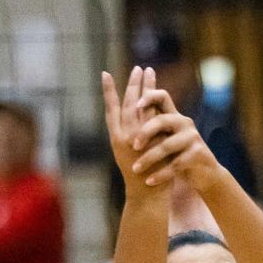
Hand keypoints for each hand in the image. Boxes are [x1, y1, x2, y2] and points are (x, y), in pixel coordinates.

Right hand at [103, 66, 172, 199]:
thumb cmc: (141, 177)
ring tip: (148, 71)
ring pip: (139, 104)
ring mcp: (137, 135)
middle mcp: (123, 134)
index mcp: (115, 138)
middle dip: (132, 84)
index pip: (111, 109)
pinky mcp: (150, 138)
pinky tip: (157, 89)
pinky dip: (154, 101)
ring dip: (144, 86)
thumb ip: (134, 136)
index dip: (108, 91)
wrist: (147, 194)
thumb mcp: (131, 154)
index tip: (105, 74)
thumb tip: (140, 120)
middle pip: (127, 102)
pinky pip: (152, 114)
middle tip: (138, 68)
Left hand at [129, 89, 225, 199]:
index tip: (136, 104)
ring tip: (136, 169)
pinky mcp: (198, 154)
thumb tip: (126, 115)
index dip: (149, 97)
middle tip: (133, 146)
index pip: (162, 97)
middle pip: (162, 120)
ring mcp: (192, 138)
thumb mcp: (166, 138)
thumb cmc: (178, 155)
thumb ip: (152, 126)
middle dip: (144, 133)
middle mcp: (184, 123)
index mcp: (173, 117)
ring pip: (167, 146)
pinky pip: (176, 164)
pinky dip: (161, 174)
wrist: (203, 173)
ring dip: (149, 158)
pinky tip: (149, 181)